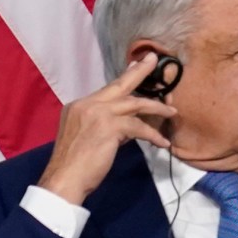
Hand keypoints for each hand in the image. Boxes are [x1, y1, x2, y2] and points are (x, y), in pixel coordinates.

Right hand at [38, 55, 175, 204]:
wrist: (65, 177)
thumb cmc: (75, 163)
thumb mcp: (87, 136)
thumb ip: (105, 125)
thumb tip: (128, 124)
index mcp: (78, 106)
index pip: (107, 90)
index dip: (124, 80)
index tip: (136, 66)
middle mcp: (86, 105)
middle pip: (119, 85)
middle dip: (139, 72)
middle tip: (152, 60)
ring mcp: (97, 114)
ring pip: (134, 104)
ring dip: (156, 108)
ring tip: (172, 112)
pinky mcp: (109, 127)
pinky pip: (139, 127)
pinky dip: (153, 135)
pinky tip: (162, 143)